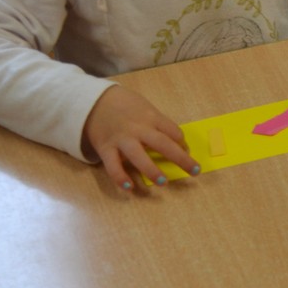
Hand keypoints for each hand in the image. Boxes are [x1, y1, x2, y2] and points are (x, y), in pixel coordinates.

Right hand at [82, 85, 198, 190]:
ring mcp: (121, 139)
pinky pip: (113, 165)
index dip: (183, 143)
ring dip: (151, 170)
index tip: (187, 153)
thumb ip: (159, 123)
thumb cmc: (125, 106)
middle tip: (194, 171)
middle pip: (162, 143)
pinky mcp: (106, 148)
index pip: (173, 131)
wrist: (93, 100)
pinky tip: (130, 187)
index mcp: (151, 117)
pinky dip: (120, 177)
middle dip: (180, 159)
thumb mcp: (145, 108)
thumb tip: (179, 142)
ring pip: (138, 156)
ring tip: (163, 182)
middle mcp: (138, 128)